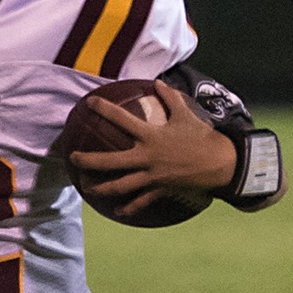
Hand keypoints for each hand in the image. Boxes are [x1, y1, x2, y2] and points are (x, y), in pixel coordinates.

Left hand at [69, 81, 234, 218]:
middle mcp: (147, 157)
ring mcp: (152, 176)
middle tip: (72, 158)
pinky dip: (129, 207)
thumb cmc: (202, 137)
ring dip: (101, 188)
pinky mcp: (160, 190)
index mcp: (151, 136)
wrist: (221, 164)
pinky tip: (117, 211)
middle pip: (110, 161)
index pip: (122, 119)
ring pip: (120, 186)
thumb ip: (170, 97)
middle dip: (88, 160)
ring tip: (87, 188)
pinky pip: (141, 201)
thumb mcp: (186, 114)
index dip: (104, 110)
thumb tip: (158, 82)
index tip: (89, 103)